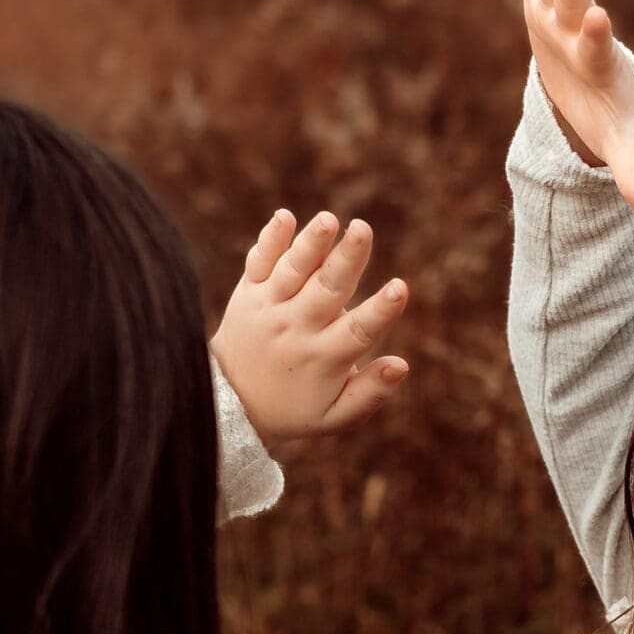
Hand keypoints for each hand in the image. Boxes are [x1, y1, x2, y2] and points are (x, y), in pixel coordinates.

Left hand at [210, 210, 409, 457]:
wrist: (231, 403)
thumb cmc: (295, 408)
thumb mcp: (335, 416)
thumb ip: (370, 393)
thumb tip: (402, 365)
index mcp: (325, 358)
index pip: (358, 331)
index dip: (381, 310)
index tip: (399, 287)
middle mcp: (297, 328)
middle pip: (326, 290)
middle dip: (347, 259)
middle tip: (363, 229)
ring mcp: (270, 308)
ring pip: (293, 271)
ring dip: (311, 243)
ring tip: (328, 220)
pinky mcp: (249, 293)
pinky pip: (259, 263)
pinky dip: (270, 240)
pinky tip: (284, 217)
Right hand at [492, 0, 633, 219]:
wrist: (597, 85)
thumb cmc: (608, 114)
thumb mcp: (620, 146)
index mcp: (598, 62)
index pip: (598, 47)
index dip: (598, 35)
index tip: (600, 19)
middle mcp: (578, 28)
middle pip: (575, 1)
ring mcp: (556, 11)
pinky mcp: (536, 1)